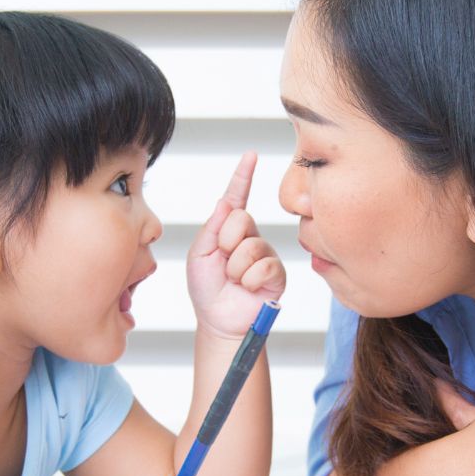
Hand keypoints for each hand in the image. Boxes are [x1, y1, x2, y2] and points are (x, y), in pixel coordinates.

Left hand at [186, 151, 285, 338]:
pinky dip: (248, 280)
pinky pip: (264, 266)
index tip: (251, 155)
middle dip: (226, 241)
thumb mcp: (198, 255)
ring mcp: (264, 253)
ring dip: (235, 267)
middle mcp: (249, 237)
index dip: (243, 176)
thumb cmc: (206, 288)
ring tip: (234, 280)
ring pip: (252, 246)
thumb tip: (225, 202)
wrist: (219, 320)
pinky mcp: (276, 272)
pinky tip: (247, 288)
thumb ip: (211, 228)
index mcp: (227, 229)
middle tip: (222, 259)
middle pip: (242, 218)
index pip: (237, 197)